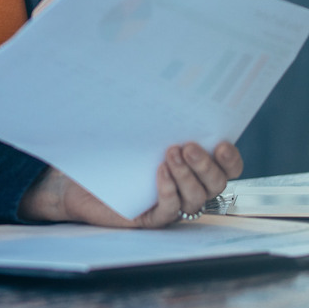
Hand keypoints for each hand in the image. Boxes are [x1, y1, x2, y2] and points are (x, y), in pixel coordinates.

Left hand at [18, 141, 243, 227]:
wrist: (78, 178)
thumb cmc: (113, 151)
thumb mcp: (140, 131)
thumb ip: (160, 119)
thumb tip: (172, 89)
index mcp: (195, 166)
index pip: (227, 168)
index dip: (230, 159)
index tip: (220, 143)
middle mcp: (189, 187)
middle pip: (216, 184)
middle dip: (205, 165)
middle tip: (187, 145)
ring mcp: (172, 205)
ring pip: (196, 198)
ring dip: (187, 176)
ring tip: (170, 154)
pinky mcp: (151, 218)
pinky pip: (169, 209)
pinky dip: (168, 190)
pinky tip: (160, 173)